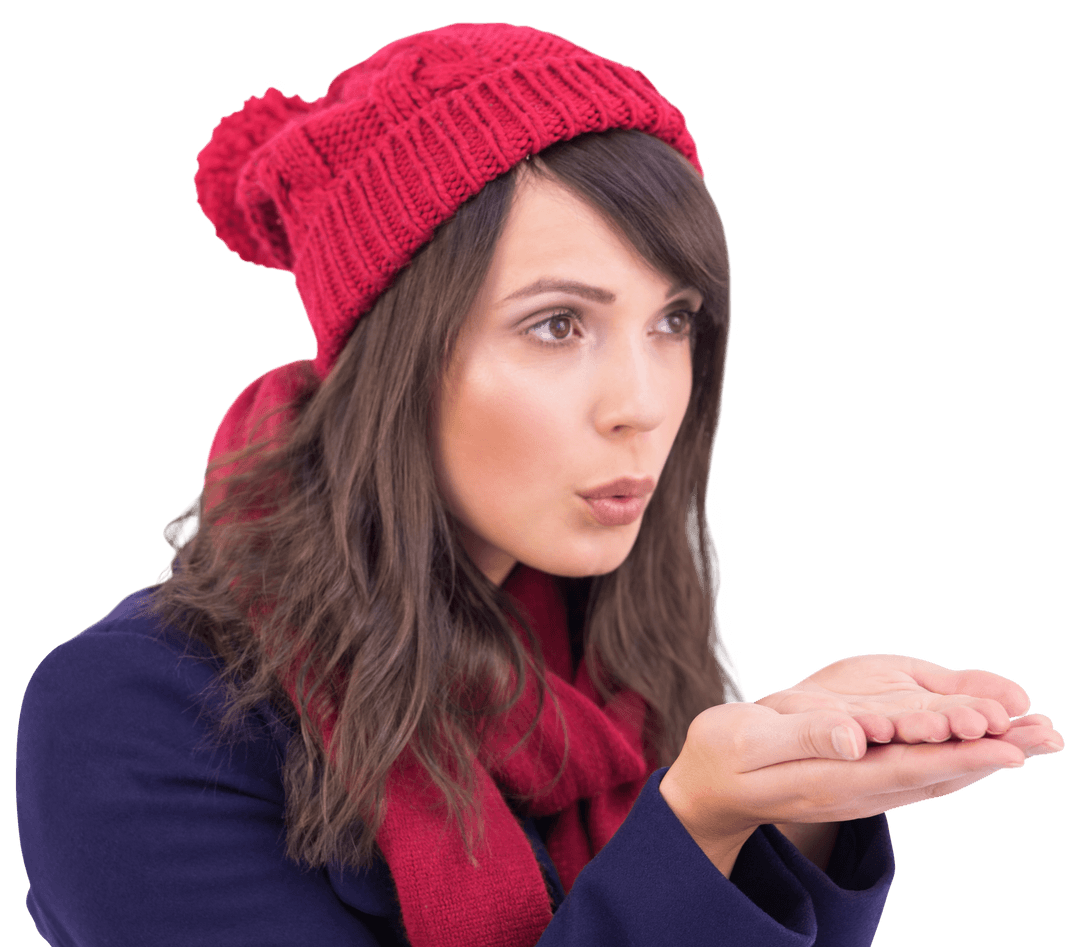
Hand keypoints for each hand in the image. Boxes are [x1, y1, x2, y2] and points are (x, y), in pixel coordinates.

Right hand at [658, 657, 1063, 876]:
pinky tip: (982, 746)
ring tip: (1033, 738)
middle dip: (992, 754)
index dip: (961, 756)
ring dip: (985, 756)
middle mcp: (859, 791)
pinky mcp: (862, 781)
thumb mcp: (751, 740)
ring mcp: (863, 790)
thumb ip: (804, 738)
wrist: (712, 787)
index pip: (910, 769)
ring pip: (937, 774)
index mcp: (834, 779)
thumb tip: (856, 738)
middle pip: (937, 774)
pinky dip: (960, 757)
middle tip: (1047, 736)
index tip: (1010, 745)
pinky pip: (923, 771)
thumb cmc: (724, 754)